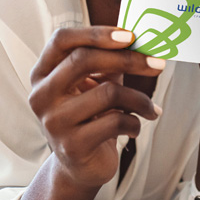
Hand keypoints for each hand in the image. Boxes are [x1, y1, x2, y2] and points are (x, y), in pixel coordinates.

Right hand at [28, 26, 163, 188]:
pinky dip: (134, 123)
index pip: (62, 39)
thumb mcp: (95, 82)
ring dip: (139, 99)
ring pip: (107, 93)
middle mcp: (41, 95)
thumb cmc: (90, 115)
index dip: (96, 33)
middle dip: (127, 59)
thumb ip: (108, 59)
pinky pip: (115, 122)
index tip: (130, 36)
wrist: (80, 166)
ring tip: (150, 107)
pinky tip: (135, 127)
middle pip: (83, 60)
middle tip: (157, 64)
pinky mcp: (72, 146)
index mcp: (43, 73)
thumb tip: (140, 38)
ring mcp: (54, 121)